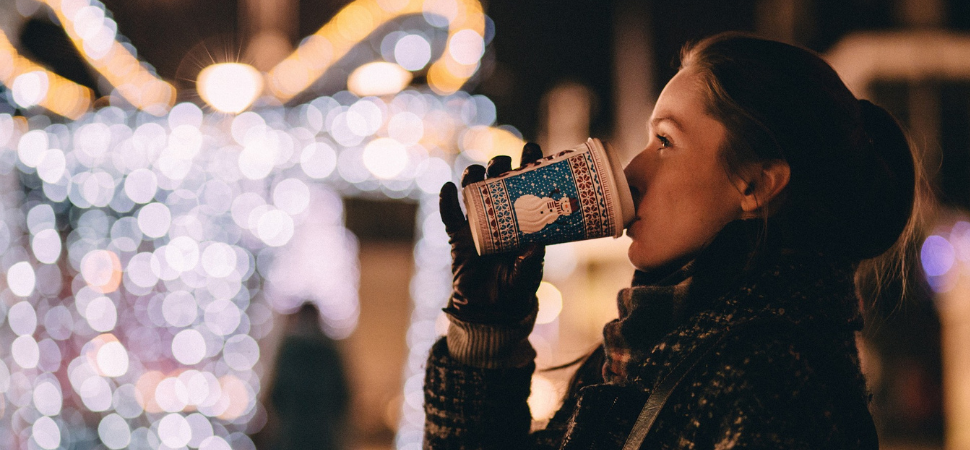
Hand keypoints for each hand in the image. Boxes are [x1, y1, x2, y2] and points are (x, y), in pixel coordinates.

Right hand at [439, 143, 545, 323]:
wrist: (490, 310)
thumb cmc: (515, 289)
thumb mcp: (527, 276)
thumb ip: (530, 262)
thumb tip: (535, 245)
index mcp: (522, 220)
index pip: (526, 187)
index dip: (528, 165)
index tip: (532, 149)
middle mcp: (499, 217)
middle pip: (497, 182)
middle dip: (499, 166)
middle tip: (504, 163)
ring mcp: (477, 225)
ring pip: (473, 192)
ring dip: (473, 177)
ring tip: (476, 171)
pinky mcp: (458, 238)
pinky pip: (450, 216)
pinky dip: (447, 202)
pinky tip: (448, 189)